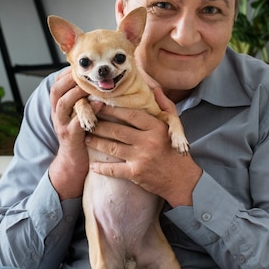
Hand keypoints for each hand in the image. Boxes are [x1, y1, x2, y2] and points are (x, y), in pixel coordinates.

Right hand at [49, 68, 102, 199]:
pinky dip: (88, 112)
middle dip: (69, 79)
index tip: (82, 65)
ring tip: (90, 85)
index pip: (58, 83)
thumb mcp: (79, 113)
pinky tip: (100, 104)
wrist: (74, 161)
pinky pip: (76, 122)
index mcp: (59, 106)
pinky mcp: (71, 137)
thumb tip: (99, 80)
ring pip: (63, 104)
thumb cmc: (82, 133)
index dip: (67, 73)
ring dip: (76, 93)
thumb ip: (84, 99)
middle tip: (85, 71)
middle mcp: (57, 114)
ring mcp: (62, 125)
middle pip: (56, 91)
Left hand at [85, 93, 201, 206]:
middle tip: (88, 121)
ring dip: (96, 142)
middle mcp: (148, 141)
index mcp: (156, 127)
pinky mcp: (136, 173)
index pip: (130, 114)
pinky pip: (114, 169)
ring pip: (112, 147)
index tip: (100, 105)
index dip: (113, 110)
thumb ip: (165, 105)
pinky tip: (92, 165)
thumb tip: (154, 88)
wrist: (181, 180)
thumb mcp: (175, 126)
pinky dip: (101, 168)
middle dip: (99, 125)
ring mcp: (141, 158)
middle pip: (117, 130)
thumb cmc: (175, 151)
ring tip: (86, 137)